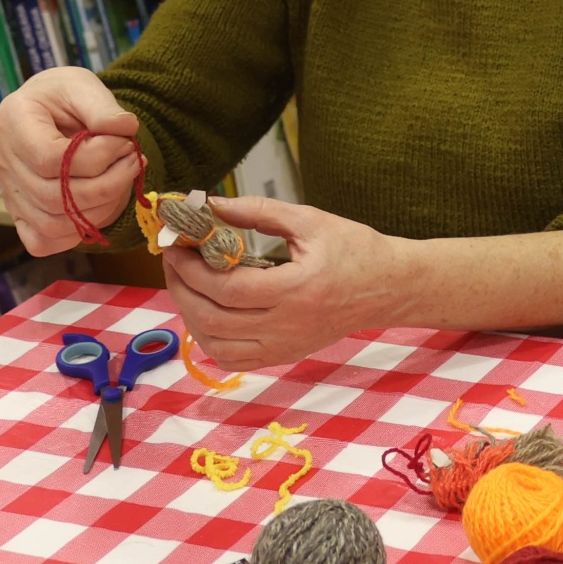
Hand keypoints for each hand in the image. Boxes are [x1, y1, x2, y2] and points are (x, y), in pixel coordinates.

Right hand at [0, 68, 140, 256]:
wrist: (47, 109)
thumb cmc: (63, 96)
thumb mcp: (82, 86)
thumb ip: (103, 106)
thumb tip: (125, 129)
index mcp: (13, 123)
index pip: (49, 158)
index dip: (97, 157)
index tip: (125, 141)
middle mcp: (4, 162)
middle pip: (53, 197)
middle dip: (107, 184)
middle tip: (133, 161)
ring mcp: (9, 192)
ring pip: (52, 224)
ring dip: (100, 208)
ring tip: (123, 178)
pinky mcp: (20, 213)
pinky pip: (43, 240)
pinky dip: (77, 231)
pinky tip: (102, 203)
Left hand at [165, 196, 406, 371]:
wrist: (389, 287)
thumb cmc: (355, 249)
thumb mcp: (311, 221)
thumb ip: (260, 212)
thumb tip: (212, 204)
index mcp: (298, 289)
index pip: (227, 288)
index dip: (192, 269)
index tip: (177, 245)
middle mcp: (288, 326)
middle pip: (213, 318)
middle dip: (181, 288)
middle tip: (173, 260)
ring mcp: (285, 346)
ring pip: (217, 344)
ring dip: (190, 314)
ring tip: (184, 284)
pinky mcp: (284, 355)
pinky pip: (233, 359)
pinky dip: (210, 339)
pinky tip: (206, 312)